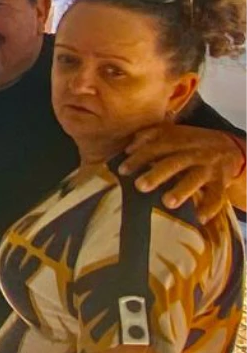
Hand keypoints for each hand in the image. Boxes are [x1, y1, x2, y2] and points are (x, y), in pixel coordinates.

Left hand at [121, 125, 245, 221]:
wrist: (230, 147)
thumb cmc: (191, 143)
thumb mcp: (173, 133)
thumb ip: (150, 136)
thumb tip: (128, 148)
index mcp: (179, 140)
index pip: (156, 147)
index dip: (139, 158)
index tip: (122, 170)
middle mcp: (194, 153)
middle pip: (174, 162)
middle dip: (157, 174)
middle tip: (140, 186)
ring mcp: (208, 168)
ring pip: (196, 178)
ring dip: (182, 190)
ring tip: (167, 202)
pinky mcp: (222, 182)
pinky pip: (217, 195)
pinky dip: (210, 207)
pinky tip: (199, 218)